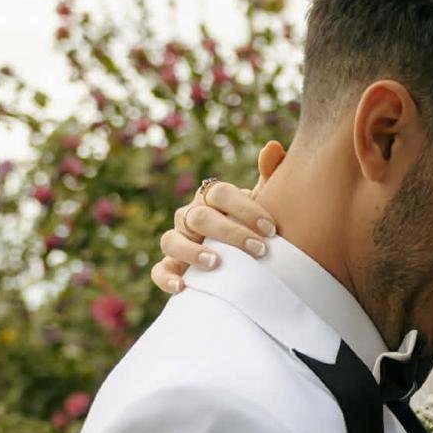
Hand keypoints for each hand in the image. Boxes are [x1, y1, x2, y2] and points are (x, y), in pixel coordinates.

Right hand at [150, 141, 285, 294]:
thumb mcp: (263, 205)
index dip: (246, 209)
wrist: (239, 259)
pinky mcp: (171, 268)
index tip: (271, 230)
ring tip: (218, 264)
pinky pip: (159, 271)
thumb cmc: (250, 227)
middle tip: (259, 250)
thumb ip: (268, 178)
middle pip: (200, 217)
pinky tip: (183, 286)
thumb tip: (273, 147)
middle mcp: (189, 216)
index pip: (221, 194)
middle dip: (230, 233)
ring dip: (193, 252)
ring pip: (172, 241)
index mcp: (211, 198)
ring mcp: (177, 241)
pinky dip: (167, 278)